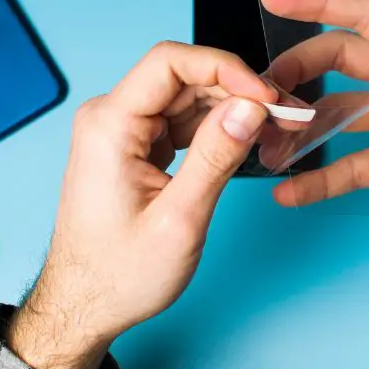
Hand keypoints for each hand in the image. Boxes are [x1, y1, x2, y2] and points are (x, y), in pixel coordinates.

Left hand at [7, 42, 274, 368]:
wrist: (84, 306)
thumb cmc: (118, 274)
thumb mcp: (179, 219)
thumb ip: (217, 157)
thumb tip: (250, 107)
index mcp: (109, 125)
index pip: (170, 62)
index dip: (224, 68)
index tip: (265, 93)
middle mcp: (110, 118)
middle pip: (183, 77)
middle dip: (237, 89)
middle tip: (285, 112)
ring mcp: (121, 131)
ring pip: (186, 97)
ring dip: (232, 107)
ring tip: (275, 126)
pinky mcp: (134, 146)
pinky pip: (180, 120)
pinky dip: (217, 126)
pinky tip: (247, 138)